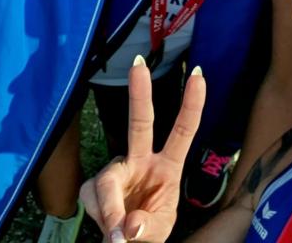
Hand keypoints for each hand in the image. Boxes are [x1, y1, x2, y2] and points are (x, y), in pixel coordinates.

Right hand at [81, 59, 205, 242]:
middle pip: (140, 122)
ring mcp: (116, 171)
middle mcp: (141, 160)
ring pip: (108, 180)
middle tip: (138, 65)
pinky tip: (108, 230)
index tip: (199, 74)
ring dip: (111, 210)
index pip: (183, 131)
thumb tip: (129, 225)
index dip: (192, 104)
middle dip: (139, 93)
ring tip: (118, 237)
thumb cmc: (148, 230)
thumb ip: (148, 228)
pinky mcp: (94, 186)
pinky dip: (101, 218)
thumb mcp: (159, 231)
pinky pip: (92, 198)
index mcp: (167, 165)